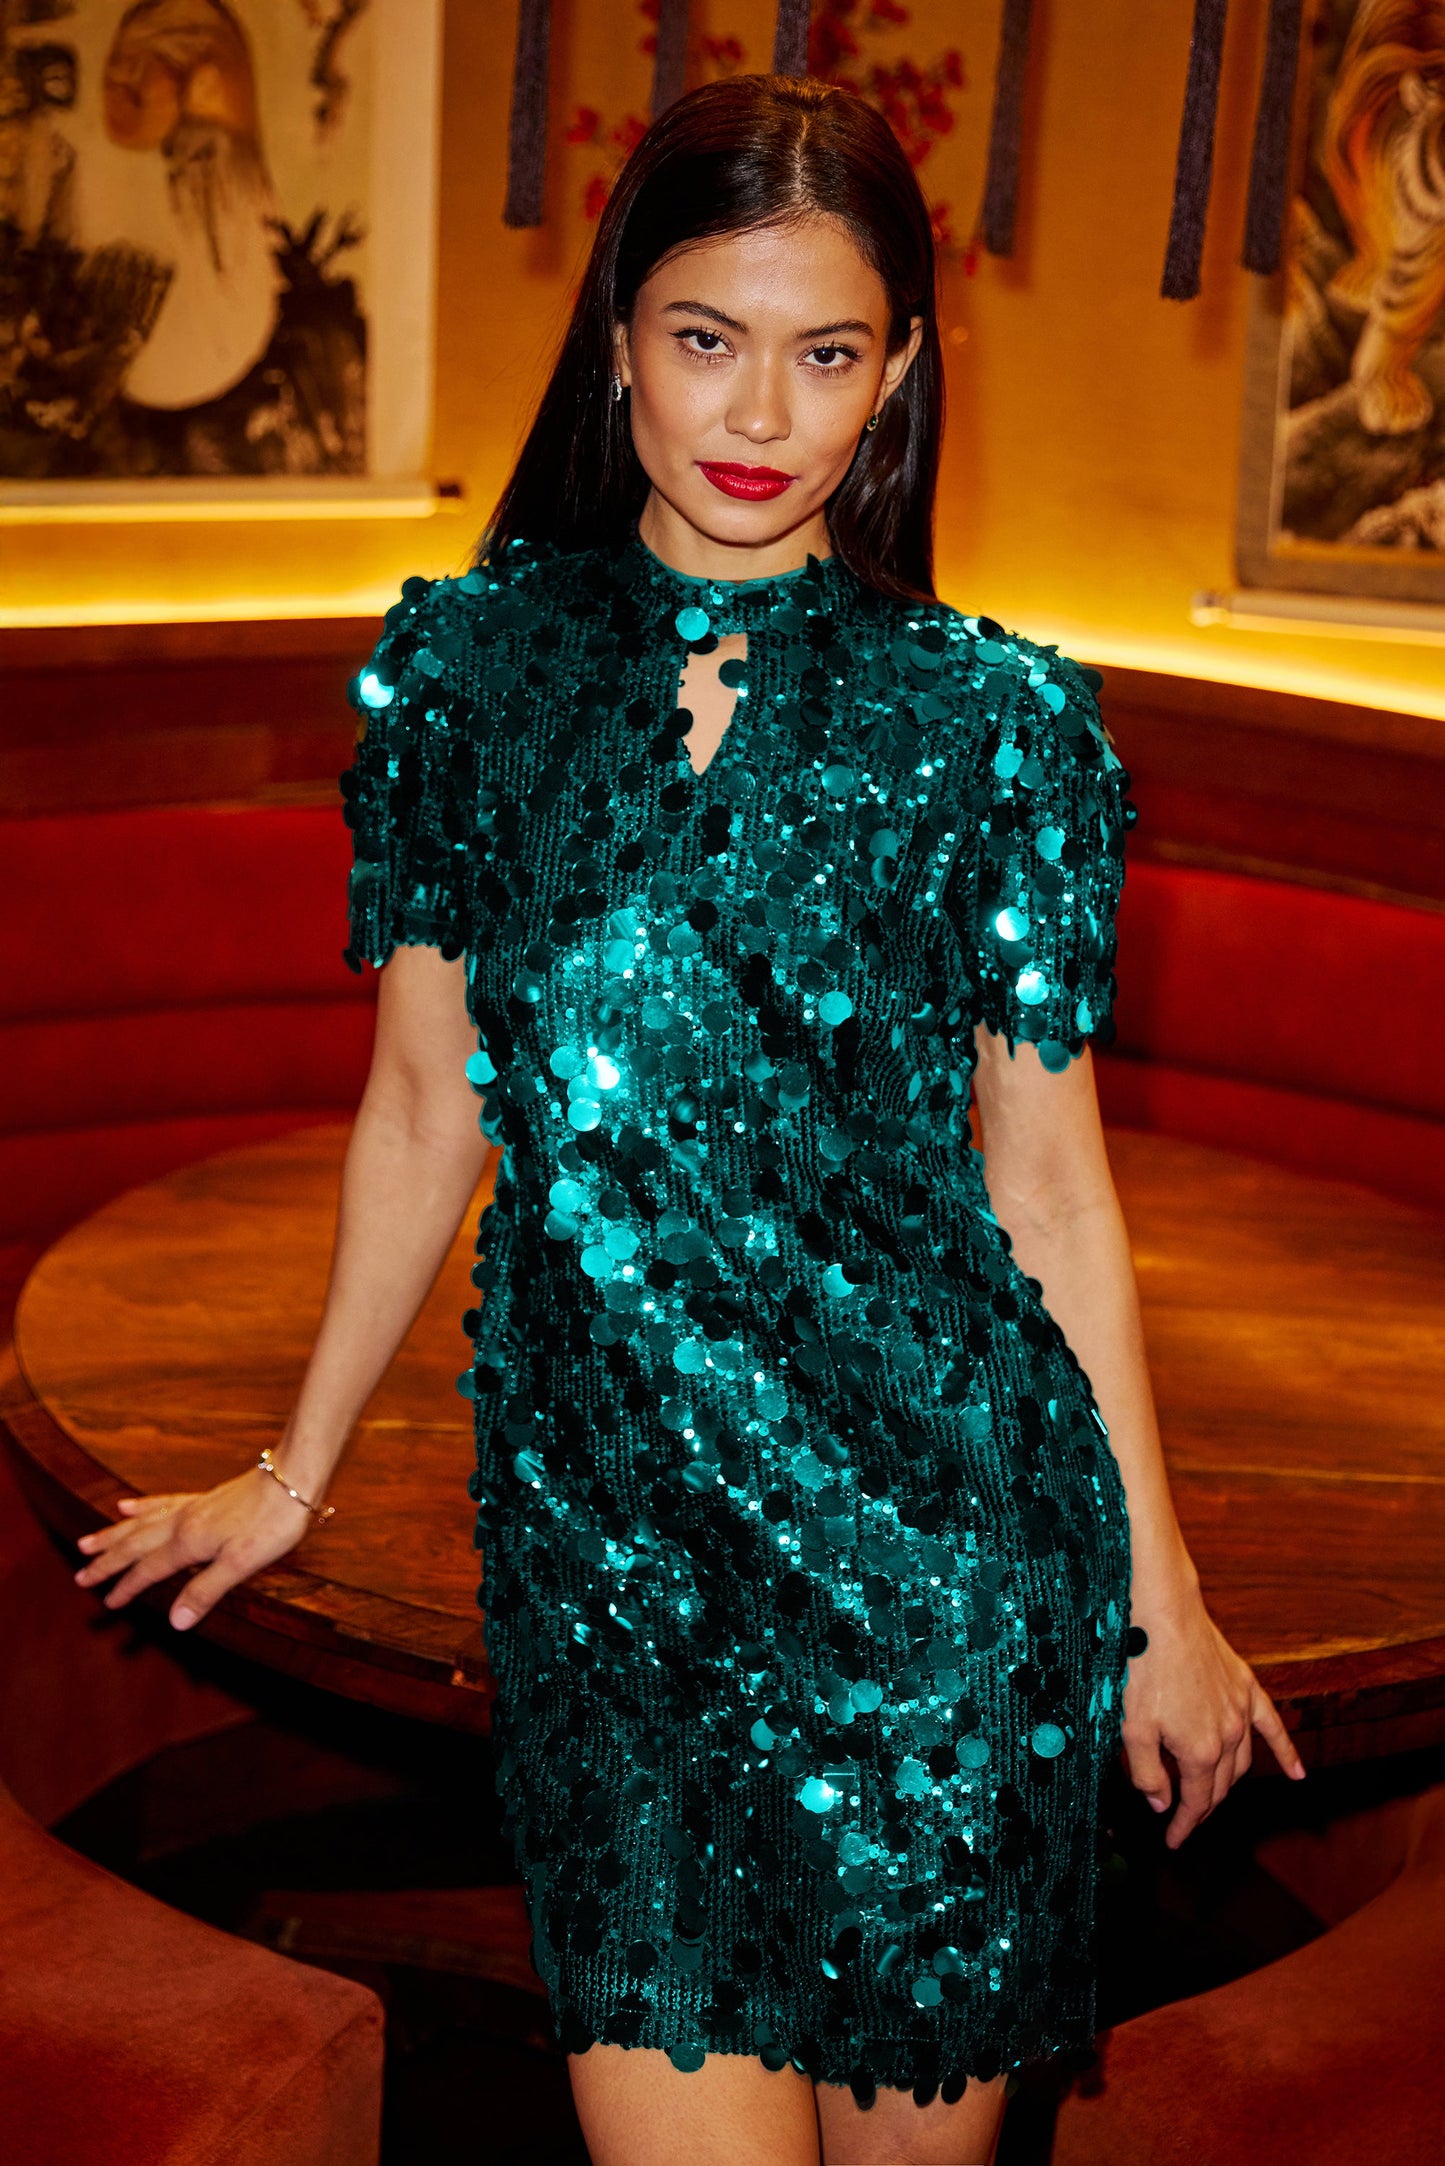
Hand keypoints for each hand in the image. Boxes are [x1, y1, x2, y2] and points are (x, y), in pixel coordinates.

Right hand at [72, 1459, 318, 1632]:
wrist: (293, 1479)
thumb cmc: (273, 1523)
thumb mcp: (242, 1564)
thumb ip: (205, 1591)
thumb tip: (174, 1622)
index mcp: (189, 1543)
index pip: (149, 1570)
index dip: (127, 1588)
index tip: (106, 1603)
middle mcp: (183, 1523)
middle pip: (136, 1544)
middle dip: (107, 1561)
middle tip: (80, 1575)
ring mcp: (193, 1507)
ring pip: (142, 1522)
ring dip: (114, 1534)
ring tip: (87, 1541)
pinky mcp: (206, 1498)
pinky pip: (163, 1502)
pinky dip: (142, 1506)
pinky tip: (127, 1505)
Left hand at [1121, 1582, 1305, 1847]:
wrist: (1162, 1614)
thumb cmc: (1141, 1668)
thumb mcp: (1131, 1727)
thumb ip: (1146, 1772)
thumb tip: (1161, 1805)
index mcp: (1199, 1751)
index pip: (1195, 1802)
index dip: (1184, 1825)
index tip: (1172, 1842)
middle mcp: (1228, 1736)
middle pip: (1220, 1786)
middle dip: (1202, 1808)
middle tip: (1184, 1819)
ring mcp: (1241, 1711)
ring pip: (1243, 1762)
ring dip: (1229, 1785)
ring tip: (1213, 1798)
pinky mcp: (1246, 1686)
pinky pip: (1273, 1726)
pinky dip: (1286, 1752)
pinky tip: (1298, 1774)